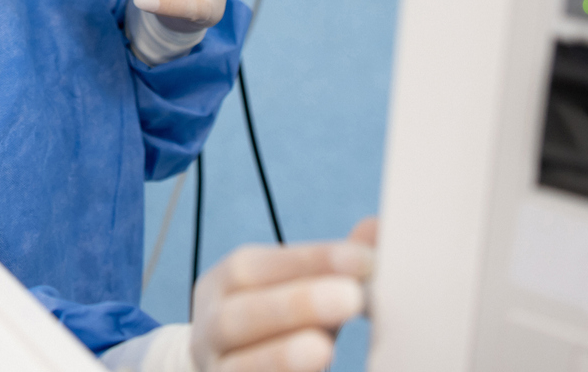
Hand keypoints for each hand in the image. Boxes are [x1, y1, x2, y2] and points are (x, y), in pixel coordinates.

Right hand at [192, 220, 377, 371]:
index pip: (256, 266)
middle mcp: (210, 327)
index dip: (310, 262)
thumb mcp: (302, 293)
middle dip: (295, 304)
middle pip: (239, 314)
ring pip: (238, 364)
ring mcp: (216, 369)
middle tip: (350, 297)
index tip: (363, 260)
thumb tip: (377, 228)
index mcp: (224, 286)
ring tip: (325, 348)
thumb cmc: (280, 329)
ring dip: (281, 356)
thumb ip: (334, 266)